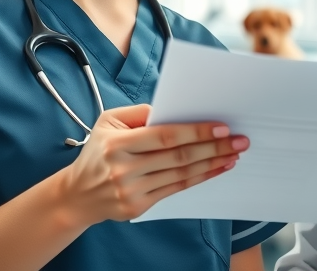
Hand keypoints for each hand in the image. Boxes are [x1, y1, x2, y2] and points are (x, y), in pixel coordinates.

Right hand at [65, 104, 247, 223]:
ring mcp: (132, 190)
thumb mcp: (108, 121)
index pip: (165, 136)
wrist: (77, 194)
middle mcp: (124, 168)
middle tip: (239, 140)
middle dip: (213, 147)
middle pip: (178, 156)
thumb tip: (173, 110)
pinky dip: (200, 178)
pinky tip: (216, 168)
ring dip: (212, 163)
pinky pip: (176, 189)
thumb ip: (139, 112)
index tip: (221, 126)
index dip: (196, 131)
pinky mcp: (138, 206)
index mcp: (118, 143)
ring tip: (233, 154)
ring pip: (181, 175)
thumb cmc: (98, 152)